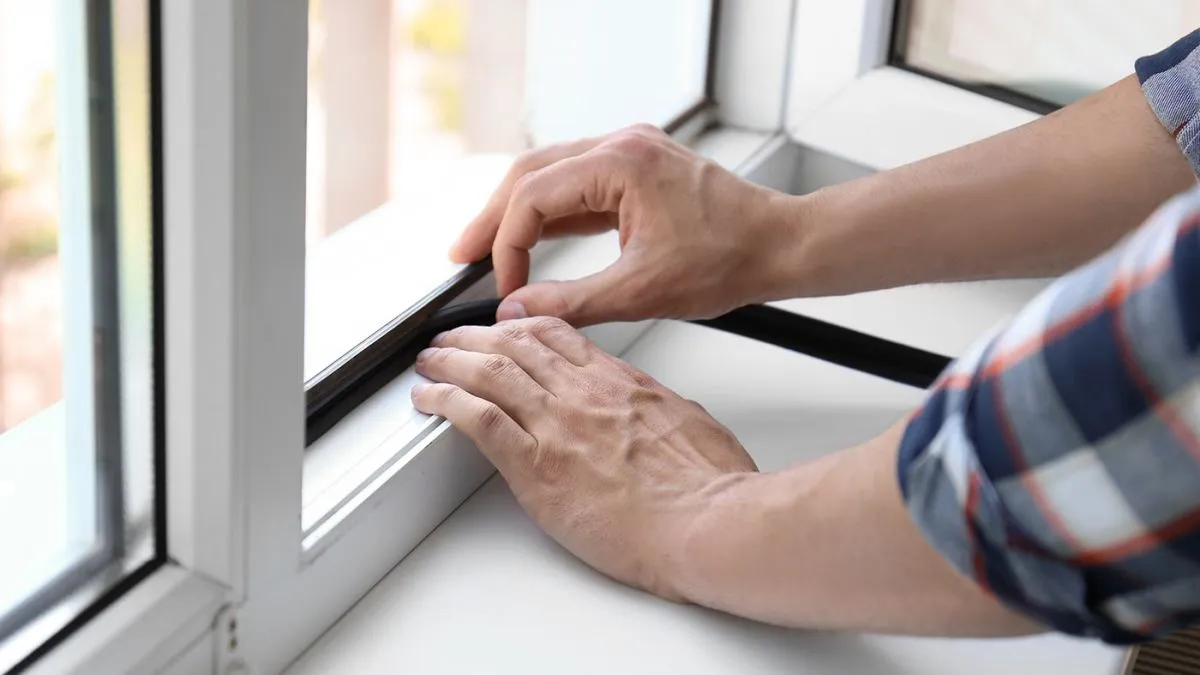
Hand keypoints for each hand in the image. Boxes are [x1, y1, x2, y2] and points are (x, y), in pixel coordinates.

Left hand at [411, 316, 758, 598]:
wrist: (708, 523)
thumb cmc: (710, 486)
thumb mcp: (690, 422)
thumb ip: (659, 408)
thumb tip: (654, 409)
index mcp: (621, 382)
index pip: (559, 335)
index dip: (522, 326)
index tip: (506, 327)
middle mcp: (583, 393)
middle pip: (515, 345)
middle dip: (476, 337)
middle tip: (453, 339)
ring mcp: (557, 425)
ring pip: (489, 371)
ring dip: (450, 361)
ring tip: (429, 361)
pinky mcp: (536, 465)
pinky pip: (478, 419)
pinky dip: (446, 401)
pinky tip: (429, 398)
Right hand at [451, 124, 803, 325]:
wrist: (782, 246)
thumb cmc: (732, 258)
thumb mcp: (643, 291)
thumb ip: (571, 302)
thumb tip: (519, 312)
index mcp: (621, 164)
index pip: (533, 197)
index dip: (507, 246)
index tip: (503, 288)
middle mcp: (622, 146)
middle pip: (531, 174)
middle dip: (494, 218)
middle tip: (461, 254)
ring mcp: (631, 153)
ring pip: (551, 175)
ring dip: (519, 214)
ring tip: (487, 249)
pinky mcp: (639, 170)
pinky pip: (580, 185)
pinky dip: (553, 214)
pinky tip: (534, 240)